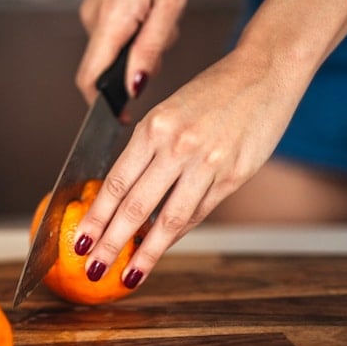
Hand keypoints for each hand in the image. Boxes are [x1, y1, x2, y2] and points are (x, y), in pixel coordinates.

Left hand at [74, 47, 305, 287]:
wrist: (265, 71)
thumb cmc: (213, 92)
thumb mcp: (169, 112)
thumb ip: (148, 153)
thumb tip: (125, 197)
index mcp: (155, 128)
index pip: (117, 183)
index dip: (96, 217)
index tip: (81, 239)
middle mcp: (179, 146)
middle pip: (137, 205)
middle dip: (111, 242)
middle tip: (93, 268)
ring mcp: (209, 163)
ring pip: (170, 218)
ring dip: (146, 252)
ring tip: (128, 274)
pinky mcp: (235, 175)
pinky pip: (199, 212)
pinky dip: (177, 234)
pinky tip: (162, 249)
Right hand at [76, 0, 186, 107]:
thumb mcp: (169, 3)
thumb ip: (151, 48)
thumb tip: (135, 87)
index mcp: (109, 23)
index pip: (89, 80)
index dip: (101, 105)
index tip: (121, 116)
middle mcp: (92, 21)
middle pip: (106, 67)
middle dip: (136, 67)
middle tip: (163, 41)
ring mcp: (90, 12)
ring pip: (114, 49)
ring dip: (140, 45)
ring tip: (160, 15)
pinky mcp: (96, 5)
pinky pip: (114, 32)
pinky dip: (135, 30)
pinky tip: (150, 8)